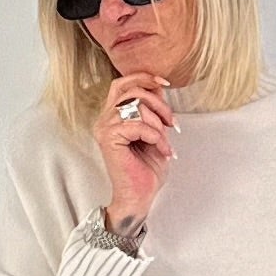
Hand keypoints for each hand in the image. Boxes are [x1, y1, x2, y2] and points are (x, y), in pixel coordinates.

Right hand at [92, 72, 177, 231]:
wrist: (139, 197)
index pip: (122, 83)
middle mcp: (104, 119)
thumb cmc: (146, 170)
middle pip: (131, 89)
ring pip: (136, 105)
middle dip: (158, 102)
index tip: (164, 84)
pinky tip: (162, 150)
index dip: (143, 77)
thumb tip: (158, 86)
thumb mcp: (155, 132)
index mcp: (112, 116)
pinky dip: (156, 136)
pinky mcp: (109, 139)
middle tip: (171, 122)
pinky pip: (138, 124)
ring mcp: (104, 128)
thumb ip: (153, 110)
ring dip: (158, 122)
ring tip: (166, 140)